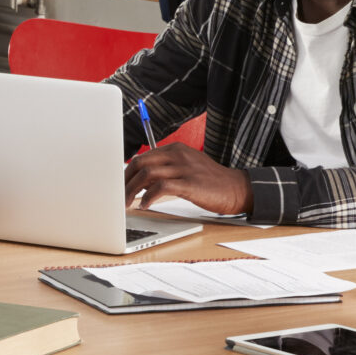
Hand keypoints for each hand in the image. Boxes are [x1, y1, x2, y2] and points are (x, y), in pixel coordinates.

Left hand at [123, 142, 249, 215]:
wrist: (236, 189)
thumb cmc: (210, 182)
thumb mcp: (186, 169)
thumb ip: (165, 171)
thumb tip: (140, 182)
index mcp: (176, 149)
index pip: (143, 157)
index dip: (127, 172)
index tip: (120, 185)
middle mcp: (178, 155)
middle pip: (141, 163)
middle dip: (125, 181)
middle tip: (119, 196)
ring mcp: (184, 168)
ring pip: (147, 174)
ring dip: (132, 191)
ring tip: (128, 204)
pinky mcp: (190, 184)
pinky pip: (161, 187)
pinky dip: (148, 197)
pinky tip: (145, 205)